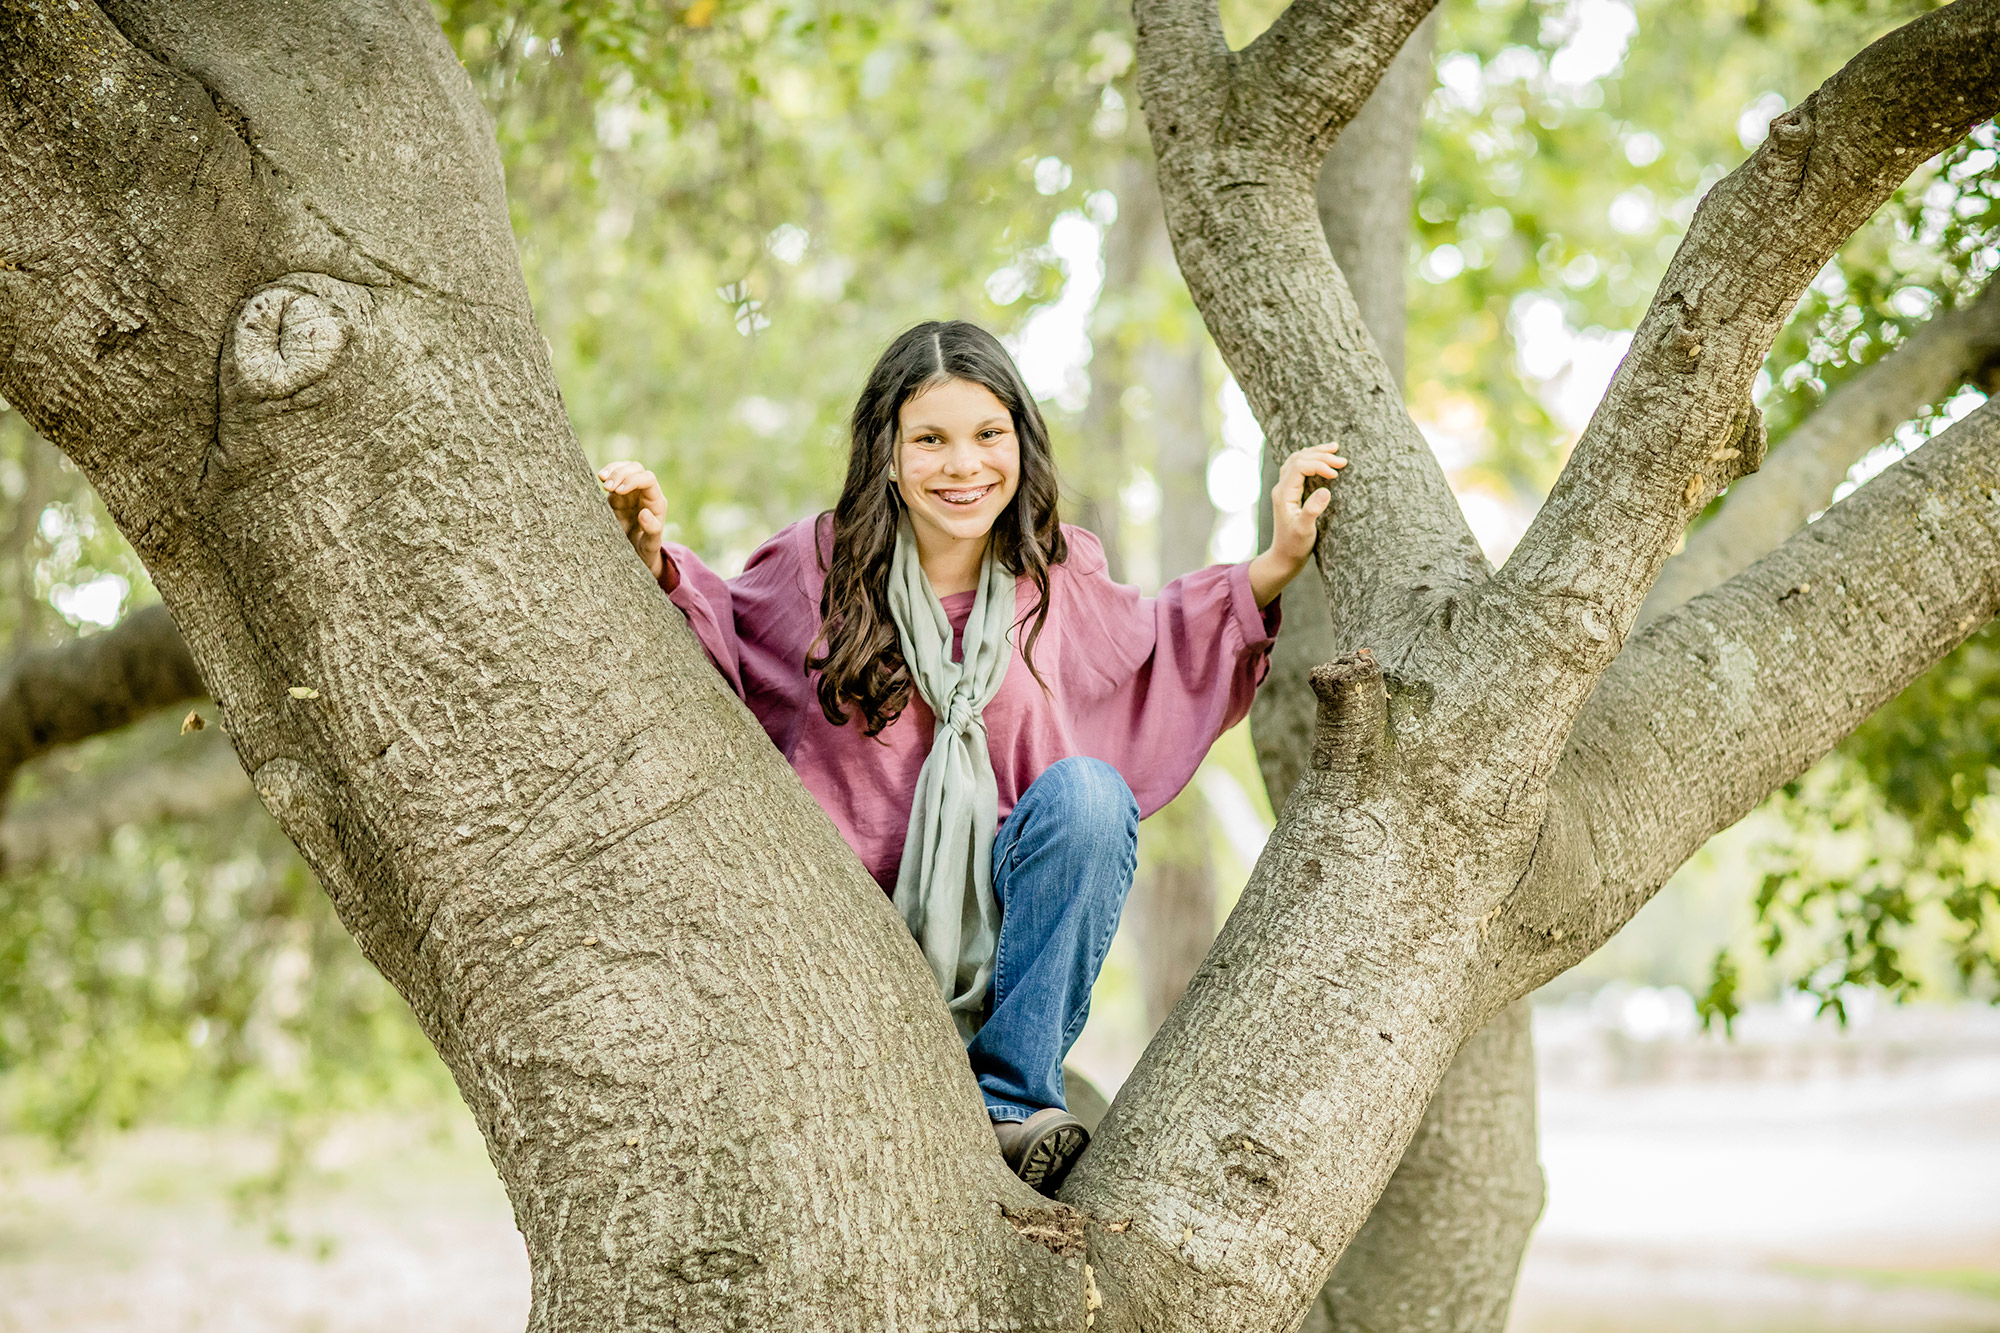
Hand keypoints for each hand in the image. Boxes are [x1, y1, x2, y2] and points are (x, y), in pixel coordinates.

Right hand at [598, 460, 667, 578]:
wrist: (636, 556)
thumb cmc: (647, 550)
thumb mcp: (652, 545)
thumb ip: (652, 529)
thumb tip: (644, 513)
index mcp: (656, 502)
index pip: (648, 479)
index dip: (634, 480)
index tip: (619, 489)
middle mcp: (644, 493)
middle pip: (636, 469)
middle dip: (621, 473)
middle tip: (607, 487)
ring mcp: (630, 493)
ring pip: (624, 469)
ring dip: (613, 470)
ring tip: (602, 479)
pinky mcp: (617, 497)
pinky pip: (613, 479)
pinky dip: (607, 474)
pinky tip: (600, 477)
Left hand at [1248, 443, 1346, 607]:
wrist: (1284, 556)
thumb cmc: (1294, 545)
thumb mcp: (1305, 530)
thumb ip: (1313, 510)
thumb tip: (1326, 490)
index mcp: (1284, 494)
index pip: (1300, 466)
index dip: (1319, 465)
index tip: (1336, 474)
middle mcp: (1282, 488)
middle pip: (1299, 459)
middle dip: (1321, 455)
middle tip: (1343, 461)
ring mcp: (1285, 489)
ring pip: (1297, 460)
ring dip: (1315, 453)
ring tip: (1335, 448)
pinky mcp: (1291, 492)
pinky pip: (1298, 468)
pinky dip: (1311, 459)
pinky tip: (1323, 459)